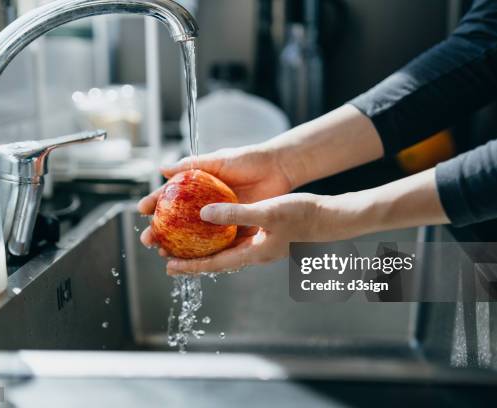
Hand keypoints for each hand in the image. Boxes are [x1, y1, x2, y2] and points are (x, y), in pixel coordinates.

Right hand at [138, 144, 293, 252]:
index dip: (155, 203)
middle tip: (148, 240)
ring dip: (178, 246)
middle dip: (160, 231)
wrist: (278, 168)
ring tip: (164, 253)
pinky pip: (218, 242)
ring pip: (194, 235)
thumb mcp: (218, 160)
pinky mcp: (236, 227)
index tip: (141, 211)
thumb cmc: (249, 159)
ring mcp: (221, 217)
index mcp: (199, 186)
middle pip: (178, 220)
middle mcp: (207, 203)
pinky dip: (204, 252)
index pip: (171, 196)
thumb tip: (162, 169)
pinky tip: (192, 259)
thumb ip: (192, 165)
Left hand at [165, 193, 325, 274]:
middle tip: (167, 255)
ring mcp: (261, 246)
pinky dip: (220, 236)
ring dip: (204, 248)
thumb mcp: (267, 212)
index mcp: (254, 253)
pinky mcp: (266, 236)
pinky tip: (213, 227)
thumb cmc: (302, 216)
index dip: (190, 266)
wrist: (329, 218)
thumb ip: (235, 214)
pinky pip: (236, 240)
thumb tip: (204, 215)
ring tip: (184, 243)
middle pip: (217, 260)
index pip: (215, 264)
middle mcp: (254, 253)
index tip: (168, 267)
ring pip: (226, 251)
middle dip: (192, 259)